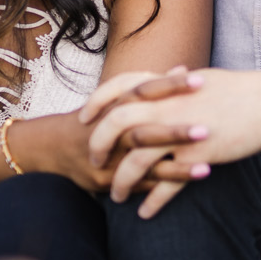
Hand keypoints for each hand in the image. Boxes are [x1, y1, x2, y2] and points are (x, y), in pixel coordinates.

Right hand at [19, 69, 213, 192]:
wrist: (53, 148)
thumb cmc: (96, 119)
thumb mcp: (118, 98)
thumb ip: (152, 86)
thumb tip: (184, 68)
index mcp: (115, 105)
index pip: (143, 90)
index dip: (170, 85)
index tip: (200, 80)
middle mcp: (111, 131)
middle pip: (143, 129)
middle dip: (174, 130)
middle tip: (207, 129)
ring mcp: (110, 158)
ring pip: (143, 162)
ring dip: (176, 167)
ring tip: (207, 169)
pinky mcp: (109, 181)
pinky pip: (139, 186)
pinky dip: (162, 188)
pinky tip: (183, 191)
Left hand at [82, 67, 260, 214]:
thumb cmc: (242, 90)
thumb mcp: (203, 80)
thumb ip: (178, 85)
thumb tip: (168, 80)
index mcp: (167, 86)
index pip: (119, 88)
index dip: (98, 103)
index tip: (87, 118)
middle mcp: (168, 107)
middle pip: (117, 125)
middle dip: (99, 144)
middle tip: (94, 161)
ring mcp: (182, 132)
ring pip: (137, 160)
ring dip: (122, 181)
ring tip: (115, 197)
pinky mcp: (199, 156)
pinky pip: (168, 183)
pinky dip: (154, 200)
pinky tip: (145, 213)